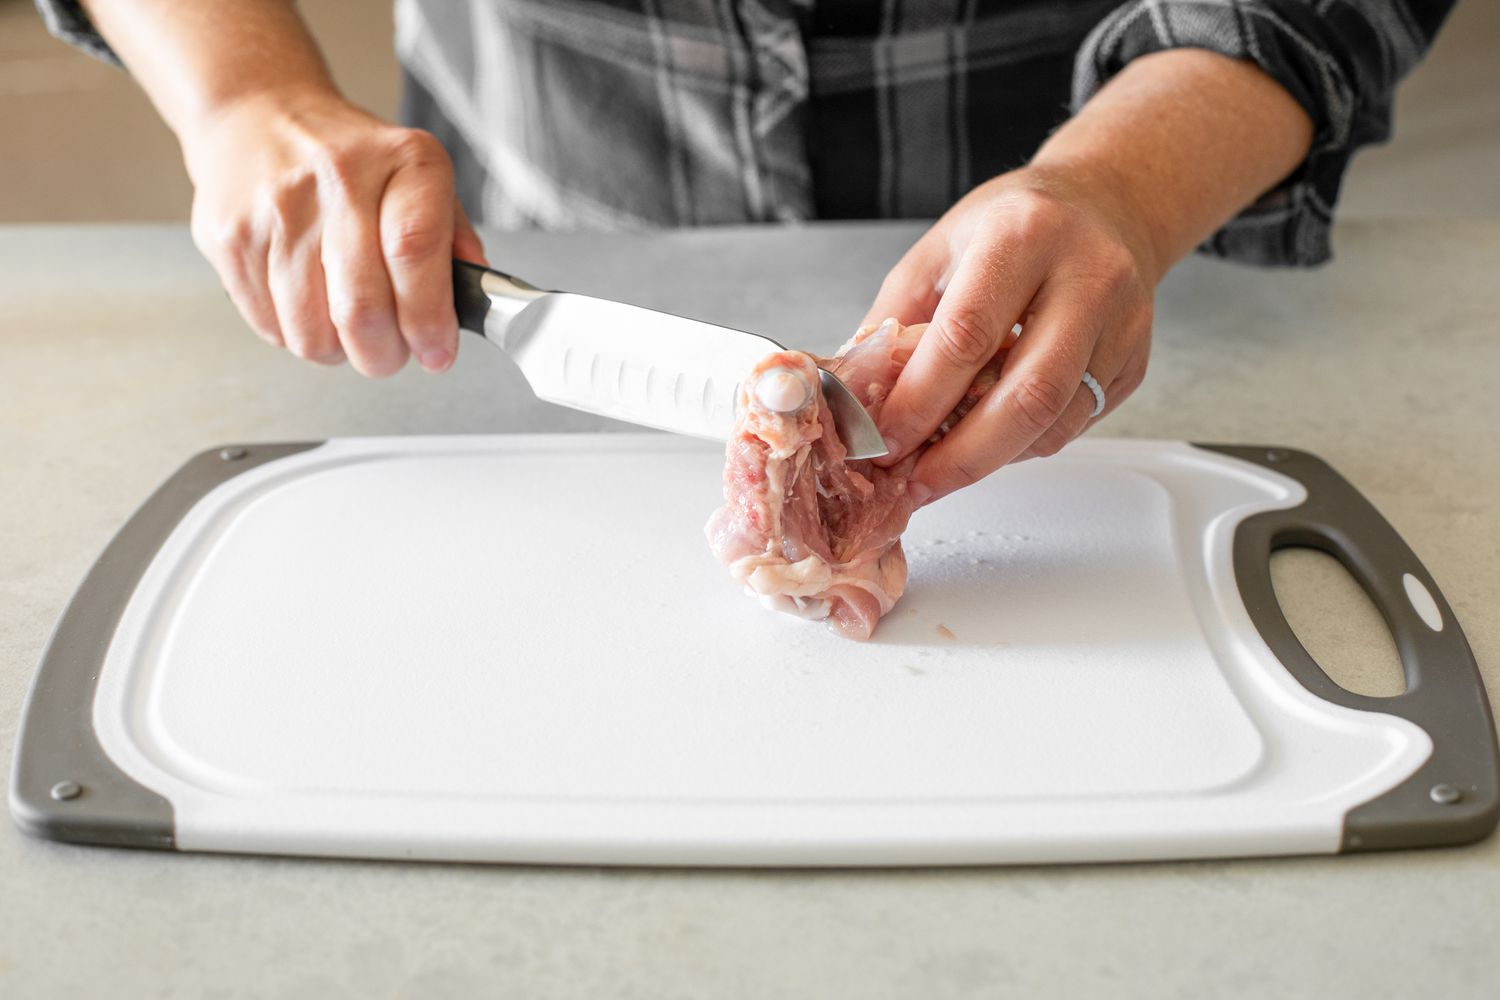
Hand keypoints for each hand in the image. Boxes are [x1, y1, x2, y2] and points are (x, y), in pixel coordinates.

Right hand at [182, 89, 486, 375]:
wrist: (258, 115)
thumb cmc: (352, 160)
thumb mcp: (420, 178)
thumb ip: (454, 240)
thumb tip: (475, 304)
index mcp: (404, 161)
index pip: (415, 253)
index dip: (428, 319)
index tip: (436, 351)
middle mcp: (338, 178)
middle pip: (362, 307)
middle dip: (385, 354)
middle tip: (393, 352)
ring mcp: (277, 209)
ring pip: (313, 332)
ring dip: (339, 352)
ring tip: (348, 326)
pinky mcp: (230, 238)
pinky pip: (272, 327)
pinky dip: (298, 334)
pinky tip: (308, 303)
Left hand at [861, 164, 1158, 504]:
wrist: (1106, 205)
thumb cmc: (1013, 226)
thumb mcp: (938, 251)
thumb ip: (894, 322)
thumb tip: (855, 400)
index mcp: (1022, 236)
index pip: (967, 336)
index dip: (920, 400)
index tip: (884, 441)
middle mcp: (1086, 277)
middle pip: (1028, 395)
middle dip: (963, 456)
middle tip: (917, 483)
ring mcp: (1121, 323)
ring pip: (1056, 422)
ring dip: (991, 459)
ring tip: (941, 470)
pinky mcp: (1134, 362)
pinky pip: (1074, 425)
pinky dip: (1022, 446)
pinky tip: (987, 442)